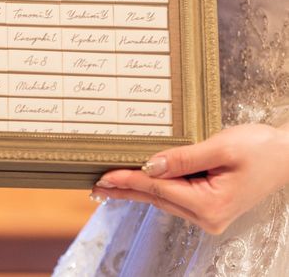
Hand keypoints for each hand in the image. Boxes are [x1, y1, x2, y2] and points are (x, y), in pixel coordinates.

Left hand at [91, 123, 288, 233]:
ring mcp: (208, 214)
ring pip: (163, 198)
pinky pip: (174, 196)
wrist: (287, 155)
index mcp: (209, 205)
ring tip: (109, 185)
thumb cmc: (261, 149)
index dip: (128, 181)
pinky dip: (154, 188)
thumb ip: (183, 158)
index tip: (103, 178)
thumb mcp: (221, 148)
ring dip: (136, 190)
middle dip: (125, 190)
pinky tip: (139, 183)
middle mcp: (207, 216)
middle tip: (95, 186)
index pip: (158, 189)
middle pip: (156, 198)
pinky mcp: (209, 206)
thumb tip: (149, 165)